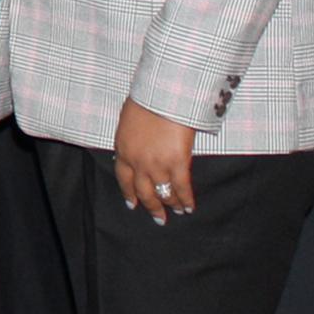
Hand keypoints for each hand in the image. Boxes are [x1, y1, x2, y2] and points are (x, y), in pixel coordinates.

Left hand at [113, 97, 197, 222]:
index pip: (123, 179)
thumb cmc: (146, 102)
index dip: (129, 193)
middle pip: (143, 192)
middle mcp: (137, 162)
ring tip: (177, 211)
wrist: (161, 96)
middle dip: (151, 206)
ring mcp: (157, 164)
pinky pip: (181, 188)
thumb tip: (137, 147)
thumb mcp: (128, 123)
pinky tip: (190, 207)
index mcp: (123, 150)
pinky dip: (186, 199)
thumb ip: (132, 140)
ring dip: (171, 204)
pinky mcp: (177, 163)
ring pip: (163, 193)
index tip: (132, 203)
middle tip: (158, 217)